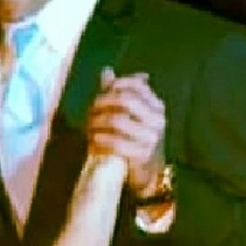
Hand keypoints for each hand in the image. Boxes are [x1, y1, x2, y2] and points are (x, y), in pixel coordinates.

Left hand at [87, 67, 166, 195]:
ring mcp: (151, 138)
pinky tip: (93, 140)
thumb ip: (119, 93)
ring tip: (88, 127)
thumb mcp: (131, 116)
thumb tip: (106, 71)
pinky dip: (100, 140)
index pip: (135, 85)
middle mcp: (157, 120)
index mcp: (156, 107)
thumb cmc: (136, 140)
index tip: (99, 95)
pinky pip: (116, 142)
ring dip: (97, 122)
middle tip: (89, 111)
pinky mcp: (142, 155)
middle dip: (102, 103)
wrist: (148, 174)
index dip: (113, 86)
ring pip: (117, 120)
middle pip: (124, 100)